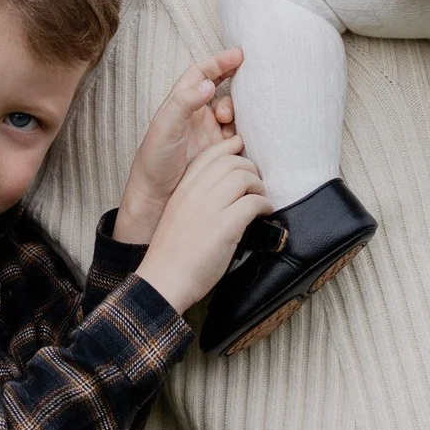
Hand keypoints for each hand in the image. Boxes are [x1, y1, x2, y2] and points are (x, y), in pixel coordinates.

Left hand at [115, 49, 242, 243]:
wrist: (158, 195)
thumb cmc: (155, 158)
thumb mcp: (165, 127)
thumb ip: (184, 102)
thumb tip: (209, 85)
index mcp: (182, 102)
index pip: (202, 73)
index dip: (219, 62)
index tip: (239, 55)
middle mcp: (198, 114)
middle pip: (221, 90)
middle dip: (235, 84)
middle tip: (247, 85)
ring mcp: (211, 132)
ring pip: (233, 112)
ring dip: (239, 111)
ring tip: (229, 120)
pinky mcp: (221, 150)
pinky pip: (239, 134)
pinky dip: (246, 130)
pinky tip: (247, 134)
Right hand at [136, 136, 271, 314]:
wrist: (165, 280)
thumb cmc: (172, 255)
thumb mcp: (178, 215)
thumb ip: (195, 200)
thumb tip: (222, 192)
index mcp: (182, 189)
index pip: (209, 155)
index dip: (229, 149)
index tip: (241, 149)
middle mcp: (196, 192)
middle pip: (231, 162)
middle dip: (250, 168)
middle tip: (256, 183)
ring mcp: (210, 207)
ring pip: (244, 177)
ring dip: (259, 186)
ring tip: (261, 198)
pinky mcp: (226, 225)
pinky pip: (253, 202)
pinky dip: (265, 205)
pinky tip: (265, 213)